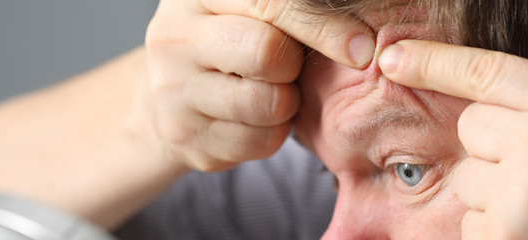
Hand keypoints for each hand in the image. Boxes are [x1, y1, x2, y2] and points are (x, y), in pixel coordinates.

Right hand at [144, 0, 373, 170]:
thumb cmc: (225, 43)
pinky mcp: (183, 137)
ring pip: (267, 103)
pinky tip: (255, 118)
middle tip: (287, 68)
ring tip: (270, 90)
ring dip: (286, 102)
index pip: (271, 3)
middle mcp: (174, 36)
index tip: (360, 48)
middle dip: (293, 66)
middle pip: (267, 54)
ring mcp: (173, 90)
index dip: (323, 27)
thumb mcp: (247, 12)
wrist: (167, 97)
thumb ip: (290, 11)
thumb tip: (358, 38)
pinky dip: (272, 133)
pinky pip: (258, 142)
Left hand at [377, 7, 527, 238]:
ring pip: (467, 177)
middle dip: (495, 144)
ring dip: (495, 192)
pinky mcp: (501, 239)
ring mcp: (520, 199)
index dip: (433, 61)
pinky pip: (470, 222)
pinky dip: (495, 229)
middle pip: (470, 124)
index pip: (486, 71)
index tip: (393, 58)